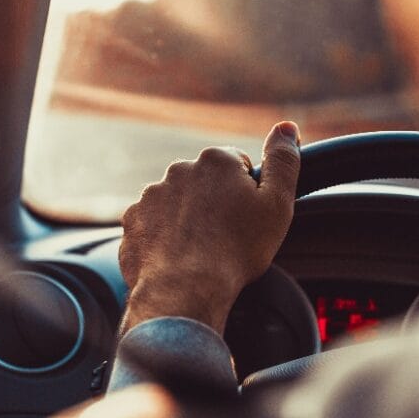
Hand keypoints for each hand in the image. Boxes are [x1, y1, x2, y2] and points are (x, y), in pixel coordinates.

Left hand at [119, 121, 300, 334]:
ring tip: (200, 252)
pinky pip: (153, 227)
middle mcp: (179, 170)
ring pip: (177, 205)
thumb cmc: (236, 250)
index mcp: (216, 161)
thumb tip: (286, 128)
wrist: (185, 289)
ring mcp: (151, 196)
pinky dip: (163, 240)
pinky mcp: (132, 222)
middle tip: (226, 238)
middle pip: (204, 184)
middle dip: (214, 205)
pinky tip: (177, 259)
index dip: (247, 195)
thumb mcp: (277, 205)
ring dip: (187, 221)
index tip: (247, 219)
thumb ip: (283, 161)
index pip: (237, 167)